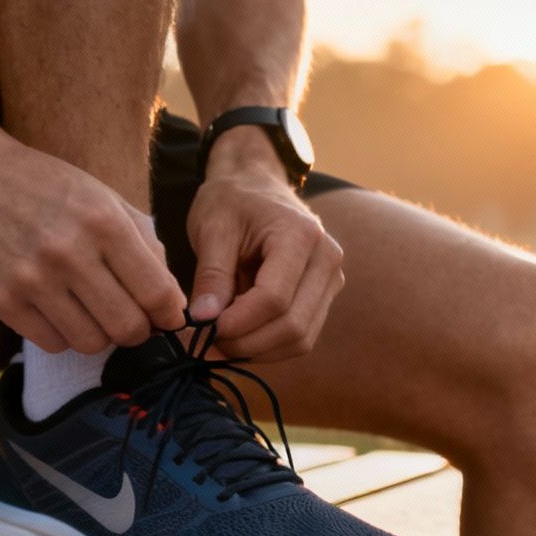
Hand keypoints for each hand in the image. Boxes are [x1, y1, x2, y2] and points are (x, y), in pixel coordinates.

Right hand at [0, 135, 186, 353]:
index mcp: (102, 221)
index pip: (157, 292)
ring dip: (100, 335)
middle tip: (132, 321)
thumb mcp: (101, 196)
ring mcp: (30, 279)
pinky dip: (63, 334)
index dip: (170, 313)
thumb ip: (142, 242)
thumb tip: (171, 299)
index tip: (166, 316)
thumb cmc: (43, 185)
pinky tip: (59, 310)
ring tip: (92, 313)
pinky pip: (51, 343)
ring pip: (90, 342)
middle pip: (127, 327)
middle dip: (139, 331)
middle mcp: (68, 252)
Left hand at [186, 145, 343, 361]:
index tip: (204, 329)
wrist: (255, 185)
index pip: (274, 298)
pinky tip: (239, 336)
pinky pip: (302, 337)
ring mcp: (331, 280)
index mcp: (301, 235)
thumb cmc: (231, 201)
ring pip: (301, 340)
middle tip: (206, 344)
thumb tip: (204, 320)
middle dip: (246, 344)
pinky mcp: (324, 296)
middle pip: (293, 326)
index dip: (238, 323)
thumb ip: (211, 275)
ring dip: (258, 351)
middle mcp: (327, 259)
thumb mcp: (213, 228)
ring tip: (219, 342)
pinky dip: (269, 346)